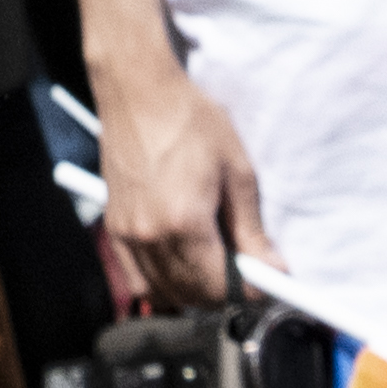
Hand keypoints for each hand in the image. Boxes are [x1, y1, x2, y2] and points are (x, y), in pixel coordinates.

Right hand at [87, 53, 271, 314]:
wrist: (138, 91)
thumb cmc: (191, 121)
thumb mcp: (237, 170)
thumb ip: (252, 229)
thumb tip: (273, 269)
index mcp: (184, 222)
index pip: (222, 287)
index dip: (252, 292)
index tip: (270, 282)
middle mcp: (150, 237)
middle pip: (194, 296)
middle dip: (226, 294)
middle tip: (248, 271)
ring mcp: (127, 235)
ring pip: (164, 294)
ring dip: (195, 292)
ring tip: (216, 266)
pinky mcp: (114, 228)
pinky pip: (137, 280)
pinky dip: (163, 285)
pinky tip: (182, 264)